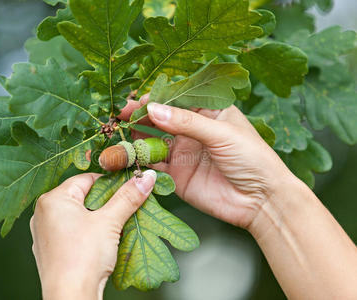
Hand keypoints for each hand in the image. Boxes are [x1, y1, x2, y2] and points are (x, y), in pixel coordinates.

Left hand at [30, 170, 156, 299]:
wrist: (71, 297)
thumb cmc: (82, 258)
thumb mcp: (110, 221)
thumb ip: (128, 197)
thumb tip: (145, 178)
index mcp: (53, 199)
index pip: (86, 179)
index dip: (110, 183)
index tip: (129, 187)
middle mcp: (43, 214)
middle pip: (82, 198)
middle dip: (106, 203)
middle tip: (126, 207)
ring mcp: (45, 233)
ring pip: (78, 216)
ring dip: (99, 219)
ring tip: (116, 226)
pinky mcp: (50, 251)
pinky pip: (72, 233)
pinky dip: (88, 233)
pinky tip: (102, 242)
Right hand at [120, 98, 295, 229]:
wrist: (260, 201)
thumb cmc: (252, 158)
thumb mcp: (221, 133)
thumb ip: (186, 122)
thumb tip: (153, 109)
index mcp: (209, 112)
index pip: (177, 100)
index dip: (157, 98)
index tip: (137, 100)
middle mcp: (193, 131)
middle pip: (161, 119)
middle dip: (141, 116)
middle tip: (120, 114)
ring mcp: (184, 153)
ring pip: (154, 142)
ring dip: (137, 138)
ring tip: (119, 134)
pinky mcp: (177, 176)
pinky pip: (155, 166)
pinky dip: (141, 162)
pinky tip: (129, 156)